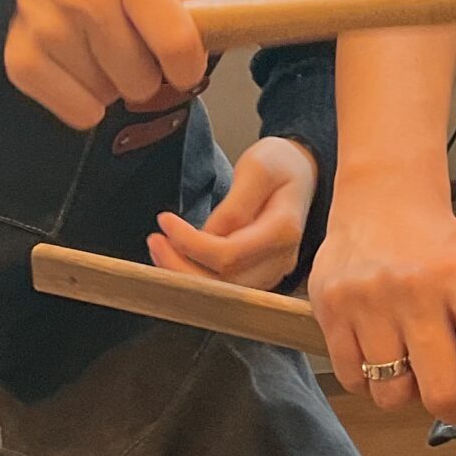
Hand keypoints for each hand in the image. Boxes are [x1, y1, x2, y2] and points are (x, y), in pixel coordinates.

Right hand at [4, 0, 209, 129]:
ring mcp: (50, 33)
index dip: (189, 67)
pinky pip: (81, 114)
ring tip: (93, 52)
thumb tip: (217, 24)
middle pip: (143, 82)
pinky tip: (71, 68)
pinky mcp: (23, 63)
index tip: (184, 68)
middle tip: (125, 50)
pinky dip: (82, 101)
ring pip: (111, 99)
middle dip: (143, 74)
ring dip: (110, 85)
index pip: (177, 44)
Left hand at [150, 137, 315, 293]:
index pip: (228, 254)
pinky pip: (226, 285)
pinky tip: (179, 257)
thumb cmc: (280, 165)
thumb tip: (206, 237)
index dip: (190, 243)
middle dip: (180, 266)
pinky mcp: (261, 274)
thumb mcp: (256, 169)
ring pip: (223, 290)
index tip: (164, 220)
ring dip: (185, 274)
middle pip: (224, 282)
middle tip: (154, 240)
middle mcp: (281, 259)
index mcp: (283, 231)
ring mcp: (273, 270)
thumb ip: (233, 207)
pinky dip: (197, 275)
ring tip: (160, 248)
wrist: (301, 172)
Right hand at [310, 186, 455, 432]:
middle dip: (455, 409)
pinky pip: (353, 380)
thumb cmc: (436, 245)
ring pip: (392, 394)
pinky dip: (370, 382)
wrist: (381, 199)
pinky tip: (381, 357)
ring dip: (407, 395)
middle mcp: (414, 289)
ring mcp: (368, 301)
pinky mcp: (331, 309)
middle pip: (441, 388)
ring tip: (413, 370)